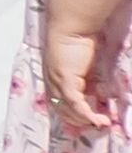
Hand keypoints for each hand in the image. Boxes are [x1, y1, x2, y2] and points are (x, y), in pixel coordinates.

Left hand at [57, 21, 112, 141]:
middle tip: (95, 125)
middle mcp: (51, 82)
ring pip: (68, 110)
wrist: (71, 26)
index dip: (71, 114)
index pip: (58, 103)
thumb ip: (86, 80)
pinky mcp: (65, 81)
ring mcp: (56, 82)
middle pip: (61, 110)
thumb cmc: (78, 41)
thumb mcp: (82, 66)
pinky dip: (86, 114)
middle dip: (78, 121)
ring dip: (85, 120)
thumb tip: (98, 94)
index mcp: (52, 78)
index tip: (86, 121)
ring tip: (101, 124)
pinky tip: (98, 120)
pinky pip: (75, 104)